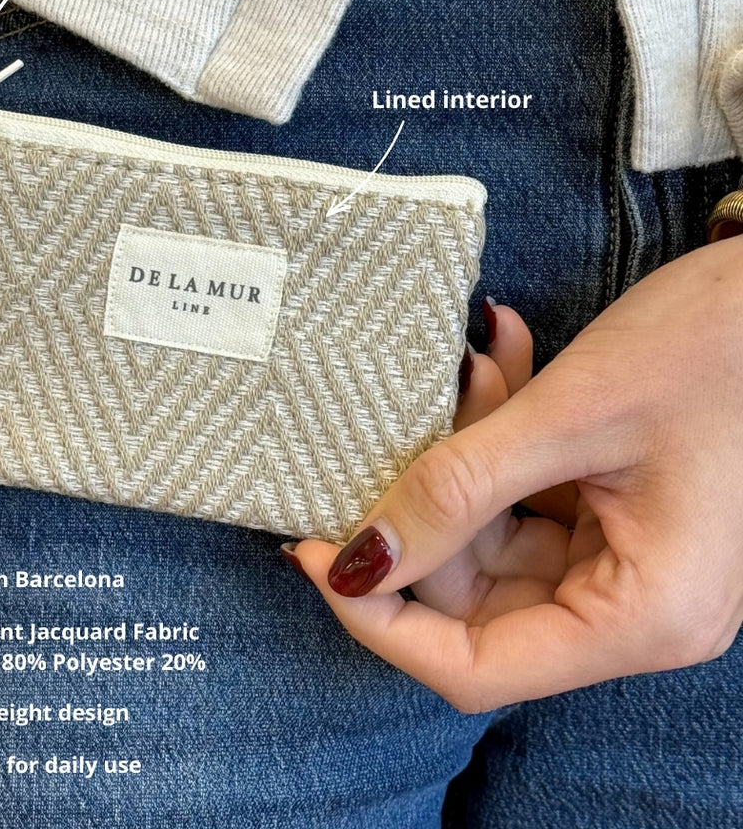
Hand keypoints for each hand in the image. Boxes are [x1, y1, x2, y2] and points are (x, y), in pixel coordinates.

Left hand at [292, 241, 742, 711]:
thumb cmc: (711, 349)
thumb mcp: (566, 419)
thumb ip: (454, 492)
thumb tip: (357, 562)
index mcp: (644, 615)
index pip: (475, 667)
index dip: (381, 619)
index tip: (312, 552)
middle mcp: (633, 605)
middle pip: (471, 599)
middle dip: (426, 510)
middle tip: (405, 426)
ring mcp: (620, 559)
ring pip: (487, 539)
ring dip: (463, 455)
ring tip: (476, 371)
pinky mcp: (606, 514)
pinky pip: (519, 497)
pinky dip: (496, 438)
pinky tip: (498, 364)